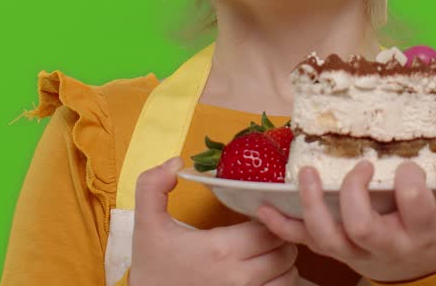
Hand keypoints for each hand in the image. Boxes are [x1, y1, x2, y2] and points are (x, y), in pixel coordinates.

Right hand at [130, 156, 299, 285]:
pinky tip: (263, 276)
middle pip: (286, 251)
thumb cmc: (152, 268)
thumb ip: (153, 186)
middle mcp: (239, 277)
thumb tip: (176, 162)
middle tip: (265, 232)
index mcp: (220, 249)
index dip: (270, 219)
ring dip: (283, 263)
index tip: (259, 216)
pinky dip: (279, 283)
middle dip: (280, 238)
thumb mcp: (146, 224)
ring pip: (288, 276)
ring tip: (266, 254)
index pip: (271, 228)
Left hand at [254, 159, 435, 282]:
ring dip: (312, 204)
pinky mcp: (338, 250)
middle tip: (359, 167)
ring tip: (307, 173)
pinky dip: (282, 227)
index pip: (414, 205)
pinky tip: (262, 209)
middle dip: (354, 191)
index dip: (409, 181)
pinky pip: (306, 243)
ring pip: (328, 236)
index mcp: (422, 231)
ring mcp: (357, 251)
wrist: (431, 270)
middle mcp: (386, 244)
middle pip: (361, 225)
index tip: (407, 167)